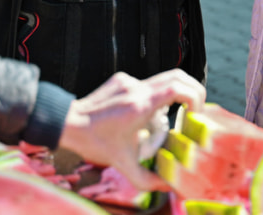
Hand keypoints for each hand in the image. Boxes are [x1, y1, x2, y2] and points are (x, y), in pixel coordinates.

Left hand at [59, 70, 204, 191]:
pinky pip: (146, 84)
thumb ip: (147, 179)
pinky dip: (154, 97)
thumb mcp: (123, 164)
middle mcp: (137, 88)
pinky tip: (143, 115)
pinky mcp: (121, 80)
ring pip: (163, 79)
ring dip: (175, 94)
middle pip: (177, 76)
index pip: (178, 88)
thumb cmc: (94, 142)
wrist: (67, 122)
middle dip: (193, 91)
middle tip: (195, 111)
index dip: (195, 97)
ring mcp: (129, 81)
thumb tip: (169, 185)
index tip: (195, 114)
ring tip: (174, 114)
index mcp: (141, 105)